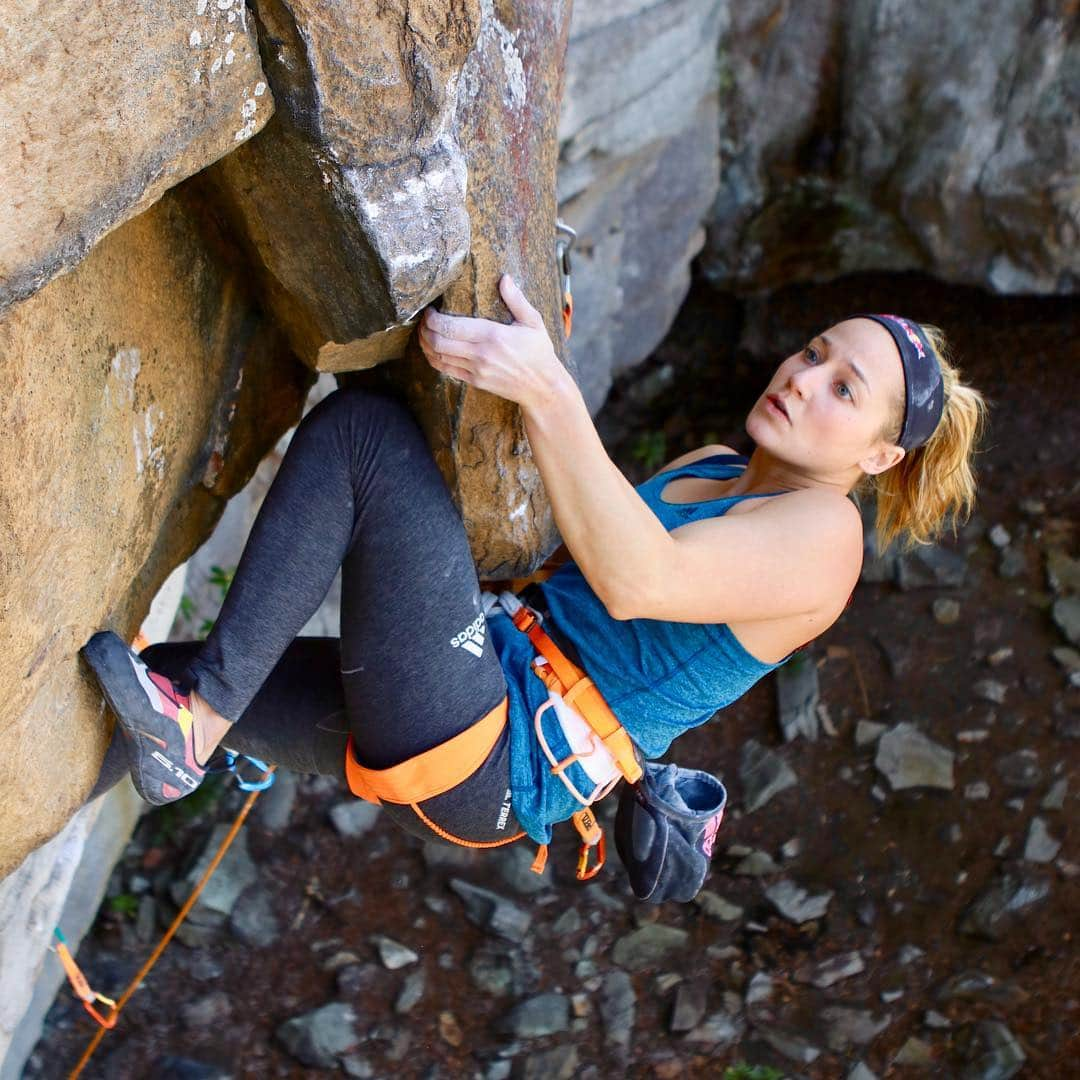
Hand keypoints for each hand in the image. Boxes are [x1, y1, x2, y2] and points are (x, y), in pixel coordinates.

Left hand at [418, 275, 570, 412]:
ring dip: (425, 343)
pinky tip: (431, 349)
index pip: (450, 326)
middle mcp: (480, 354)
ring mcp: (476, 370)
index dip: (432, 318)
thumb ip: (517, 300)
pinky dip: (433, 358)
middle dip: (424, 329)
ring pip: (438, 356)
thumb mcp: (533, 322)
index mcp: (492, 336)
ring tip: (424, 332)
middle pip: (438, 341)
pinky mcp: (474, 381)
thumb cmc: (539, 352)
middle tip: (424, 319)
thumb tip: (504, 278)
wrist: (542, 387)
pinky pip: (445, 370)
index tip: (431, 310)